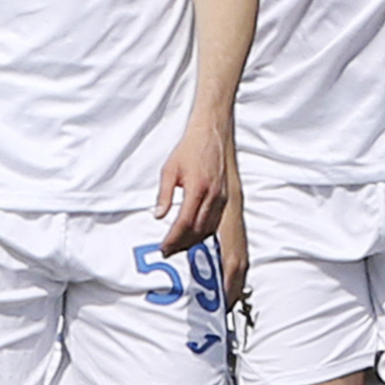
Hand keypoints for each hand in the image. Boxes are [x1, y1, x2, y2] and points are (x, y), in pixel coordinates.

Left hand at [154, 119, 233, 256]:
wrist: (211, 134)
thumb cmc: (190, 149)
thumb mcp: (169, 169)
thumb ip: (164, 195)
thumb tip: (159, 215)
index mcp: (198, 188)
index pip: (185, 222)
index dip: (173, 238)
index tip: (164, 246)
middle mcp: (213, 196)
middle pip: (197, 230)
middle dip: (182, 244)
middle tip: (168, 250)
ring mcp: (222, 198)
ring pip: (208, 229)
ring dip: (193, 241)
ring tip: (178, 246)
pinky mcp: (226, 198)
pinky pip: (215, 222)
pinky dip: (203, 233)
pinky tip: (193, 235)